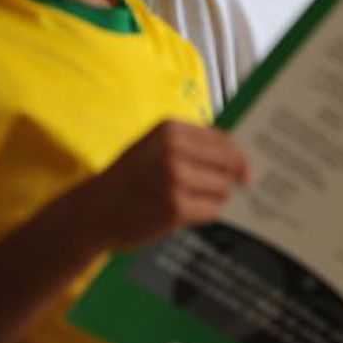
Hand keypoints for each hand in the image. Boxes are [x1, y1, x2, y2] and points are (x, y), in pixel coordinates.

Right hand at [77, 121, 249, 249]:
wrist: (93, 212)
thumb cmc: (130, 178)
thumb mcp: (155, 147)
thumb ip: (193, 145)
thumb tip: (240, 155)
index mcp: (171, 130)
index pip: (224, 140)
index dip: (240, 156)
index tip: (249, 168)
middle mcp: (173, 150)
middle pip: (229, 164)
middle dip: (231, 178)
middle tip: (229, 188)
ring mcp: (175, 179)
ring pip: (224, 188)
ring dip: (217, 197)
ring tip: (194, 200)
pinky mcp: (176, 207)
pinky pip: (213, 209)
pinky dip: (207, 213)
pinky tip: (189, 212)